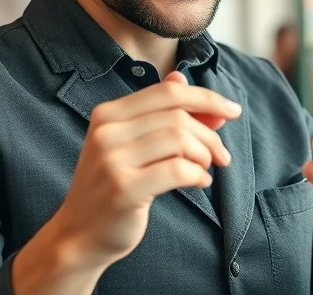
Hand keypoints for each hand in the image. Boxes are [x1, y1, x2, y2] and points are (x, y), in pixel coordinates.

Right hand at [12, 72, 240, 292]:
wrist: (79, 235)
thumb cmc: (113, 186)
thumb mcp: (130, 143)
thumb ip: (157, 112)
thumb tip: (183, 78)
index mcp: (108, 114)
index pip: (168, 92)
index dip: (206, 98)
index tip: (233, 111)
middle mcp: (107, 131)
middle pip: (178, 116)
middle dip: (210, 135)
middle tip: (221, 156)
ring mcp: (112, 160)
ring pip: (179, 139)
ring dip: (205, 155)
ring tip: (206, 169)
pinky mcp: (123, 189)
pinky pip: (177, 170)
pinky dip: (198, 175)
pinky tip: (200, 183)